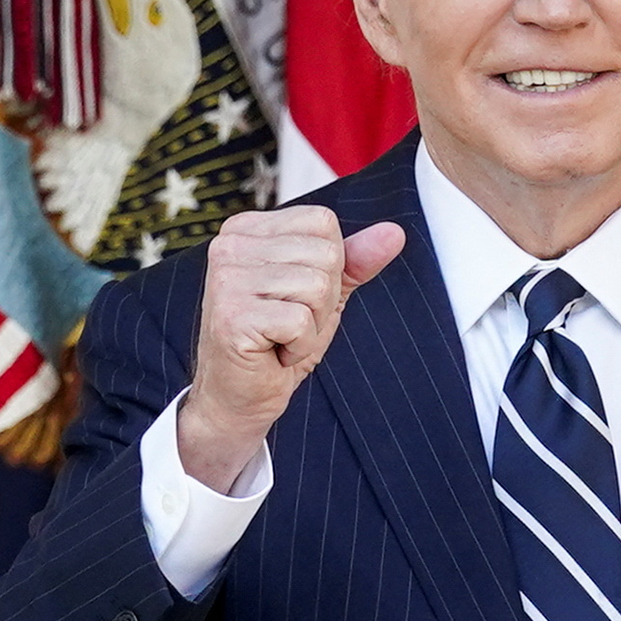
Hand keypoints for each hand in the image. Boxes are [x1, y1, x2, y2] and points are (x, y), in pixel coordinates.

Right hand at [178, 207, 404, 491]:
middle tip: (288, 323)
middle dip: (324, 300)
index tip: (296, 296)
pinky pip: (301, 321)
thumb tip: (394, 232)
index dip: (329, 267)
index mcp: (247, 229)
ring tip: (281, 338)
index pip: (323, 223)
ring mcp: (226, 279)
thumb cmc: (278, 341)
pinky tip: (274, 354)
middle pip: (326, 255)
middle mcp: (229, 245)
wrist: (239, 397)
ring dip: (312, 325)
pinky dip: (300, 347)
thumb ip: (356, 260)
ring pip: (318, 287)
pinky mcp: (232, 316)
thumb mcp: (325, 294)